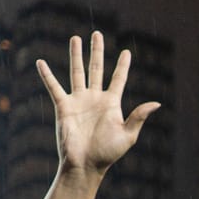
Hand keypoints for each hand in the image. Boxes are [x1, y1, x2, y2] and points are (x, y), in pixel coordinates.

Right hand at [34, 32, 161, 176]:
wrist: (85, 165)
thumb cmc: (108, 153)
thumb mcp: (128, 135)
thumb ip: (139, 117)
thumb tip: (157, 103)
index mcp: (111, 103)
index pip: (118, 79)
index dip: (123, 66)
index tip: (126, 52)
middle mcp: (94, 98)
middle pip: (96, 68)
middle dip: (97, 51)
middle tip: (97, 33)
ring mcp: (78, 101)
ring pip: (77, 72)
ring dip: (76, 55)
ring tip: (75, 38)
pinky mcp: (63, 107)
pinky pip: (54, 87)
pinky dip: (47, 75)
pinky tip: (40, 62)